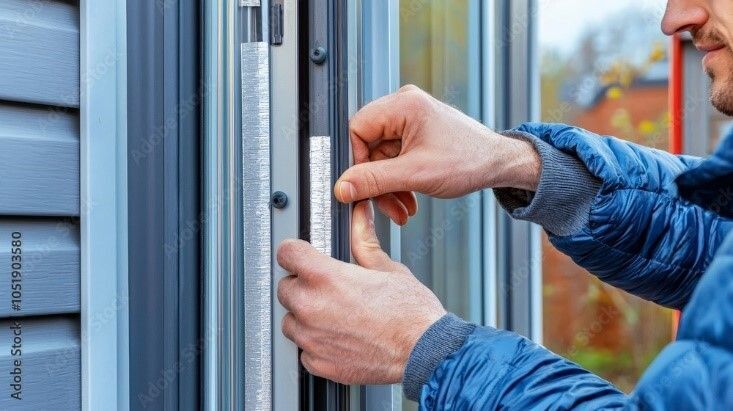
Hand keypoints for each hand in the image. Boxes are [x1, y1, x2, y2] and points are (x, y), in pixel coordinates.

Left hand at [276, 201, 446, 383]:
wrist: (426, 352)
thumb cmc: (411, 314)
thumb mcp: (387, 268)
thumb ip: (364, 241)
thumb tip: (360, 219)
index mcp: (326, 278)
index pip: (287, 253)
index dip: (296, 252)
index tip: (300, 256)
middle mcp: (313, 307)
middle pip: (285, 288)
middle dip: (302, 285)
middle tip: (327, 288)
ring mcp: (313, 338)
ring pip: (291, 321)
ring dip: (305, 316)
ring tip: (334, 314)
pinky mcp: (319, 363)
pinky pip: (304, 350)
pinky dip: (316, 344)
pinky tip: (337, 336)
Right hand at [336, 84, 539, 224]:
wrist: (499, 165)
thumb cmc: (470, 160)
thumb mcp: (416, 174)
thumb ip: (374, 181)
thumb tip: (343, 187)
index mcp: (403, 105)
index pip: (357, 129)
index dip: (356, 161)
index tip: (363, 185)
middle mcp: (405, 107)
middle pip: (368, 146)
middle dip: (376, 180)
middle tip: (385, 204)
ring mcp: (411, 120)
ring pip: (380, 157)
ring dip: (388, 186)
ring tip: (401, 208)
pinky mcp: (416, 133)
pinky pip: (394, 159)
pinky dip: (398, 181)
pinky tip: (408, 199)